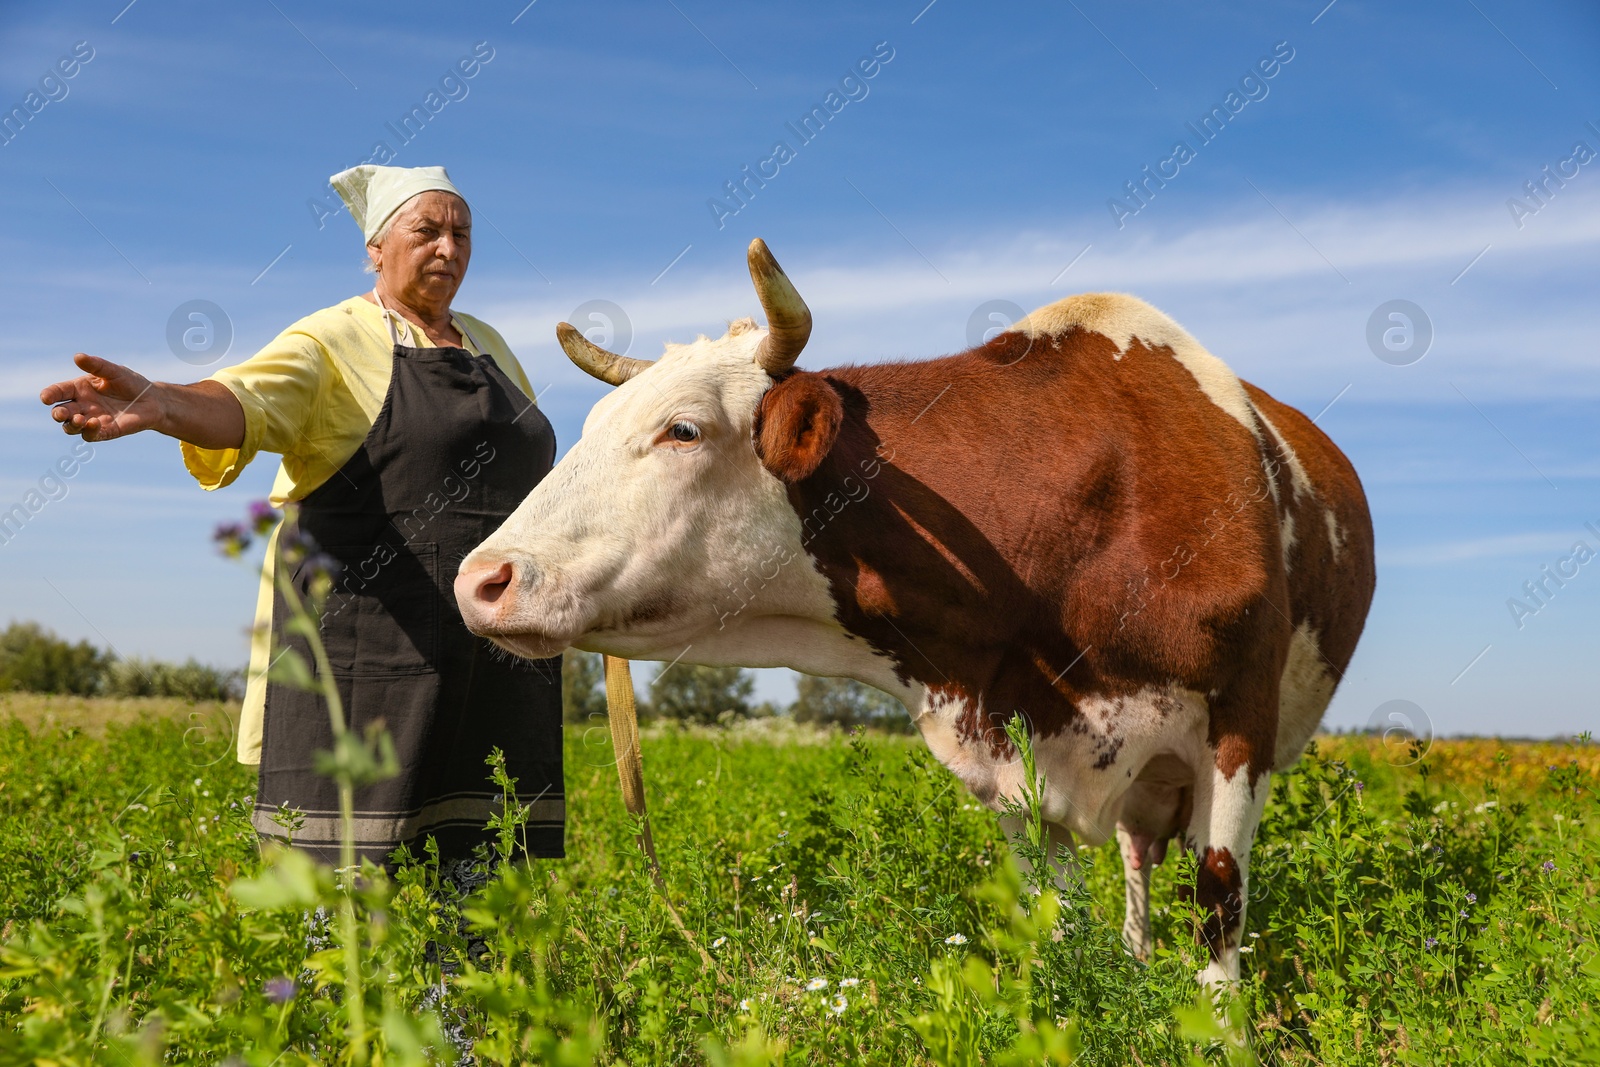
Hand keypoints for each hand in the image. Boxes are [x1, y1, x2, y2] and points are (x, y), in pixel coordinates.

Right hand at [40, 353, 159, 440]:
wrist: (153, 400)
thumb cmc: (130, 383)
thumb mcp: (114, 371)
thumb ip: (96, 365)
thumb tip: (77, 356)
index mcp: (79, 389)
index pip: (58, 392)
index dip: (50, 395)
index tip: (46, 397)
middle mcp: (82, 406)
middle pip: (61, 413)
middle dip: (58, 414)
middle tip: (62, 413)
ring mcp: (92, 420)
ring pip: (71, 427)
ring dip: (72, 425)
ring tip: (80, 419)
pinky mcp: (105, 431)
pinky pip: (91, 436)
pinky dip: (89, 431)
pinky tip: (94, 423)